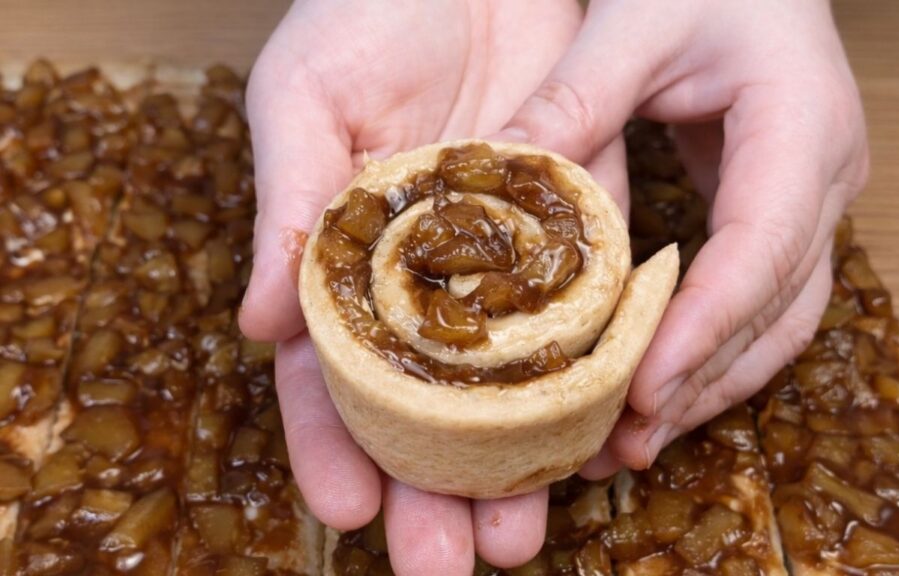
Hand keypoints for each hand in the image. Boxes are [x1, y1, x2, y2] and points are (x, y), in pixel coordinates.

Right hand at [239, 1, 584, 572]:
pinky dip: (591, 373)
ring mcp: (506, 260)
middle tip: (448, 563)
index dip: (333, 444)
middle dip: (431, 487)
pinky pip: (588, 308)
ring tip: (523, 531)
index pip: (331, 374)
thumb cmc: (363, 11)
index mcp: (346, 257)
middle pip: (426, 404)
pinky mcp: (580, 224)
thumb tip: (250, 325)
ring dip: (515, 458)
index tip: (347, 511)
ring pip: (510, 381)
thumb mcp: (304, 98)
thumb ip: (286, 205)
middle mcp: (428, 278)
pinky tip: (598, 433)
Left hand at [497, 0, 868, 475]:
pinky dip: (713, 351)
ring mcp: (815, 201)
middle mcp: (826, 176)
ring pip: (780, 323)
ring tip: (635, 440)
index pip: (761, 248)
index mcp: (802, 125)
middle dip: (702, 381)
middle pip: (777, 309)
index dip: (705, 328)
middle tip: (623, 442)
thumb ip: (573, 97)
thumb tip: (494, 173)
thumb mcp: (634, 21)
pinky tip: (659, 384)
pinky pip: (763, 304)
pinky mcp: (784, 215)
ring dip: (711, 385)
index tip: (643, 390)